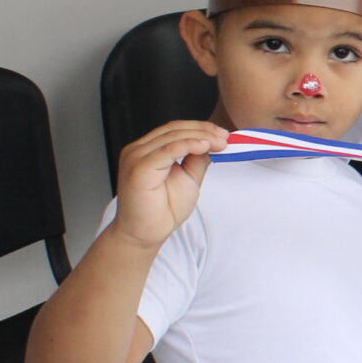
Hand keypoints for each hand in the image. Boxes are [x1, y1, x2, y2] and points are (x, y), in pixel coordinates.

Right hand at [109, 120, 230, 248]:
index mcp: (147, 150)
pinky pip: (167, 150)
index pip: (175, 129)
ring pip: (172, 137)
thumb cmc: (162, 210)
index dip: (201, 128)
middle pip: (174, 129)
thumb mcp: (188, 179)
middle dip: (204, 130)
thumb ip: (197, 160)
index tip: (222, 134)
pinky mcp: (139, 168)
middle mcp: (138, 150)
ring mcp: (136, 158)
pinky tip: (204, 146)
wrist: (145, 235)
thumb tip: (210, 144)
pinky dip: (188, 145)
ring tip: (220, 142)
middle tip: (225, 137)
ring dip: (200, 136)